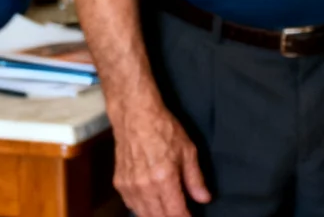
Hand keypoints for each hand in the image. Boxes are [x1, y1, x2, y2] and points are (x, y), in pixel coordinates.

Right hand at [109, 97, 210, 216]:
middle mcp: (144, 187)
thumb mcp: (188, 151)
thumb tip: (204, 199)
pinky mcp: (119, 184)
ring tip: (168, 211)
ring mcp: (129, 187)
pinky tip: (152, 206)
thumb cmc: (164, 129)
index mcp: (164, 178)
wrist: (135, 116)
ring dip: (156, 216)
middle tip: (182, 214)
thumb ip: (195, 178)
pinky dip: (143, 210)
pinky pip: (132, 206)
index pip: (176, 212)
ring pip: (143, 214)